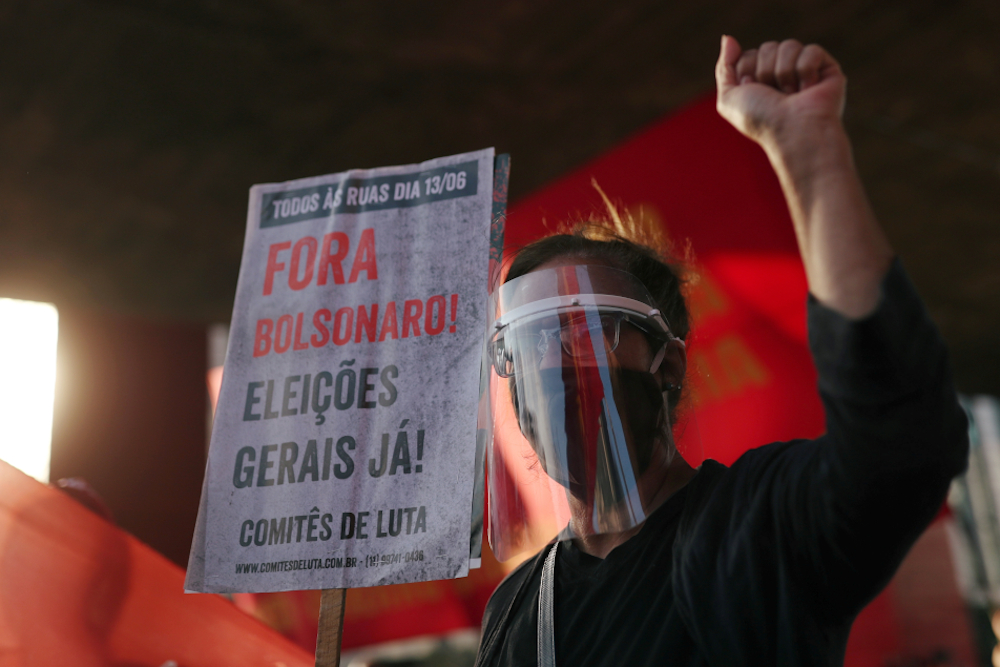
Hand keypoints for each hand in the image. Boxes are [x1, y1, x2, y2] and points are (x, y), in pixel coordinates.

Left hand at [715, 36, 845, 150]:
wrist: (794, 132)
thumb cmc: (762, 120)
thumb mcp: (729, 98)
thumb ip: (724, 68)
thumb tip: (728, 38)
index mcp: (759, 80)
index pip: (748, 55)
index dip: (747, 72)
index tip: (754, 93)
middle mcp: (781, 74)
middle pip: (767, 47)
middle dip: (765, 72)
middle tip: (774, 96)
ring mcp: (804, 70)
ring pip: (789, 45)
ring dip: (784, 73)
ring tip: (791, 95)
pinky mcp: (827, 68)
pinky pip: (811, 50)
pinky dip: (805, 70)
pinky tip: (808, 89)